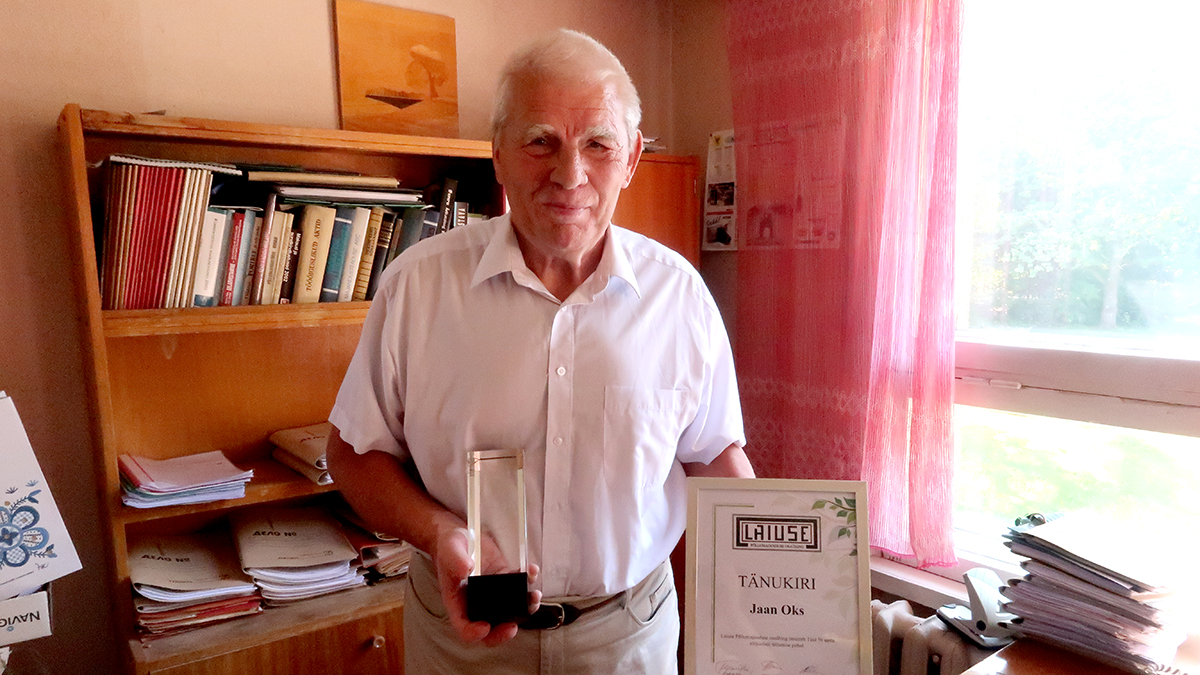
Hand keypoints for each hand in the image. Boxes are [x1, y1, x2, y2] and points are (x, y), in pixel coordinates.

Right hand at [430, 519, 540, 645]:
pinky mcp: (505, 580)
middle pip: (491, 627)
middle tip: (513, 626)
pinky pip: (519, 587)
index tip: (484, 627)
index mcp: (458, 602)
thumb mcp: (448, 549)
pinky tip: (532, 571)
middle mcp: (476, 602)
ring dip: (525, 607)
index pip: (464, 627)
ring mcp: (492, 593)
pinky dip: (528, 583)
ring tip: (533, 597)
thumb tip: (466, 569)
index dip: (473, 632)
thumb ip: (455, 559)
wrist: (462, 535)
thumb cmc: (449, 546)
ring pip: (510, 610)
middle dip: (503, 630)